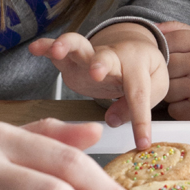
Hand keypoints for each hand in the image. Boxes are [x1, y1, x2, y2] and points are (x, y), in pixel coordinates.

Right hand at [28, 25, 167, 148]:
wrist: (134, 48)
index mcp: (138, 66)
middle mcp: (113, 58)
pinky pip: (59, 50)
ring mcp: (91, 57)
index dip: (140, 121)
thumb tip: (112, 120)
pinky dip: (46, 46)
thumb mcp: (154, 89)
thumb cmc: (145, 71)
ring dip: (67, 46)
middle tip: (96, 73)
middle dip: (100, 65)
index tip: (142, 143)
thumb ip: (133, 107)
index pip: (139, 95)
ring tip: (56, 50)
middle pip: (107, 59)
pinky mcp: (73, 61)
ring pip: (79, 46)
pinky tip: (35, 48)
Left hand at [156, 24, 189, 120]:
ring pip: (167, 89)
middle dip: (171, 72)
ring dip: (175, 91)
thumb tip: (154, 28)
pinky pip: (174, 108)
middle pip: (165, 66)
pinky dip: (181, 107)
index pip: (168, 41)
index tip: (176, 57)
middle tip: (186, 75)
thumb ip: (183, 31)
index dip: (168, 50)